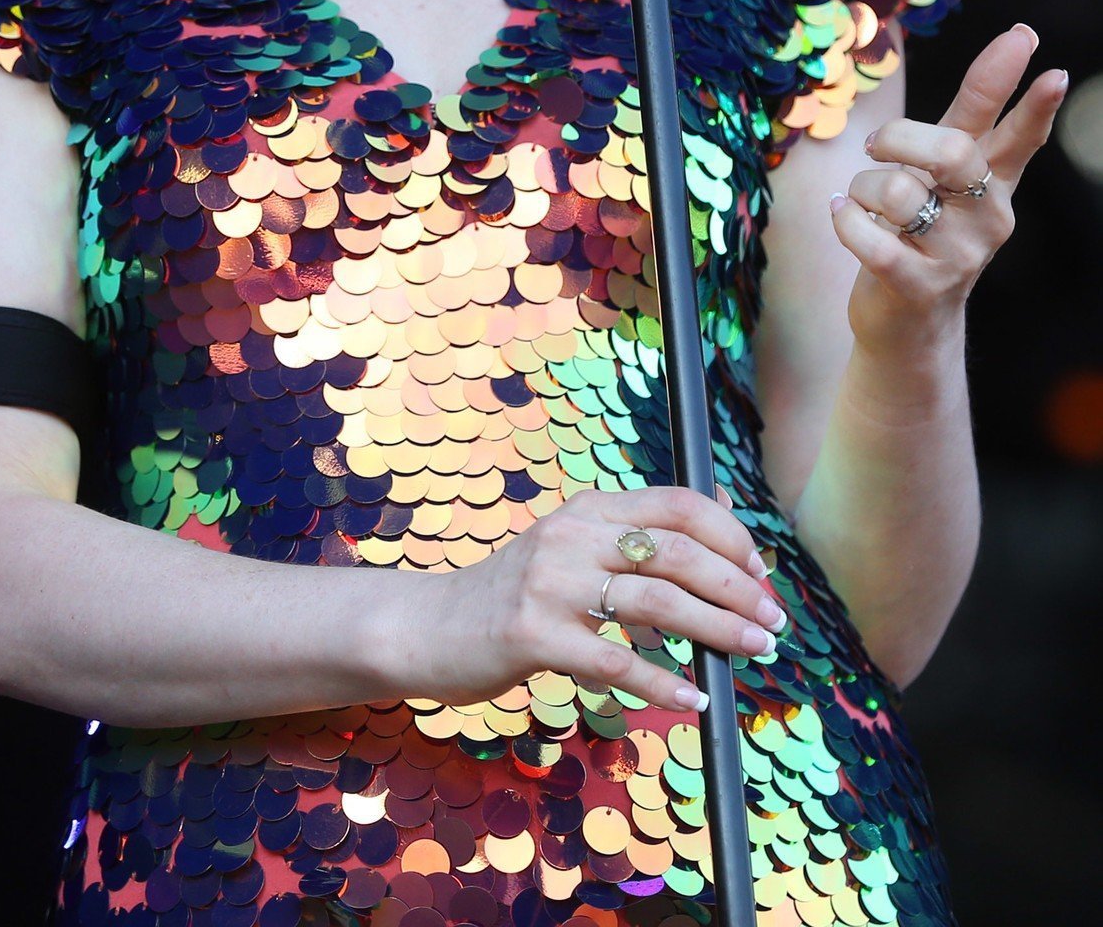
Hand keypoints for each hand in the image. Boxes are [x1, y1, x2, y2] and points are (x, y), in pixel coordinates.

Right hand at [397, 484, 789, 714]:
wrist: (430, 626)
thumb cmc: (512, 597)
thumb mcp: (570, 551)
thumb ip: (630, 544)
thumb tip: (716, 547)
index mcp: (589, 509)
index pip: (677, 504)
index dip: (730, 536)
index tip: (760, 574)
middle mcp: (573, 534)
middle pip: (677, 551)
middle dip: (737, 588)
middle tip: (773, 623)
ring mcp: (551, 582)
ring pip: (656, 602)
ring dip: (717, 631)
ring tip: (752, 653)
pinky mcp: (533, 634)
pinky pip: (613, 661)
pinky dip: (660, 684)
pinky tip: (691, 700)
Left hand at [829, 22, 1066, 354]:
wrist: (905, 322)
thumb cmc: (920, 230)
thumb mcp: (944, 172)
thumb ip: (974, 113)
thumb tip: (1014, 40)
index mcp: (995, 182)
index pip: (1020, 137)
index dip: (1034, 105)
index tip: (1055, 70)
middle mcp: (988, 217)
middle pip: (954, 152)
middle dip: (900, 136)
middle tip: (874, 145)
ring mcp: (959, 255)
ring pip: (900, 191)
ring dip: (861, 187)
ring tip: (859, 202)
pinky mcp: (920, 286)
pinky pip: (870, 235)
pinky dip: (845, 220)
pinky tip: (842, 217)